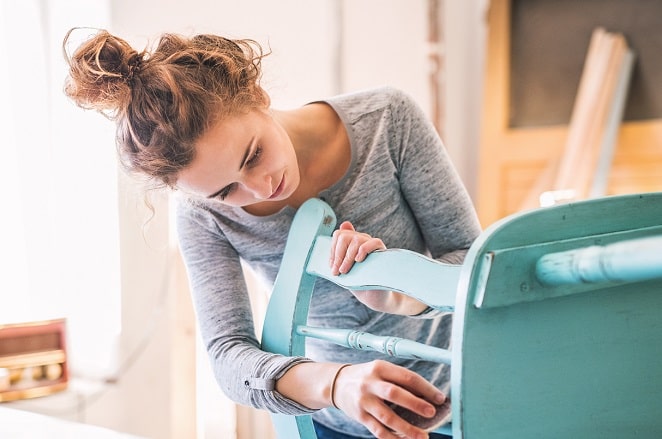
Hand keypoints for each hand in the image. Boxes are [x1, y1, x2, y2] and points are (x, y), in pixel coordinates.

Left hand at [329, 221, 427, 314]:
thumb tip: (331, 238)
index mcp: (352, 243)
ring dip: (347, 257)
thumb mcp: (344, 268)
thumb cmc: (359, 282)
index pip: (339, 235)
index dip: (332, 250)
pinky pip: (374, 242)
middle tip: (337, 271)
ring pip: (357, 239)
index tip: (332, 266)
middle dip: (338, 255)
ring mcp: (372, 245)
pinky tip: (359, 260)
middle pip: (345, 236)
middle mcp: (362, 241)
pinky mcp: (383, 252)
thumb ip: (338, 254)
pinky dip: (364, 249)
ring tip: (345, 271)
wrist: (374, 296)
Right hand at [332, 360, 446, 438]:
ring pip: (387, 416)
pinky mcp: (359, 416)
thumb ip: (400, 380)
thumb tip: (427, 396)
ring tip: (423, 436)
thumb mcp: (381, 370)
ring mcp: (364, 401)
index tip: (440, 398)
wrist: (336, 384)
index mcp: (380, 368)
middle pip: (395, 394)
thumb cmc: (367, 377)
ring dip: (407, 428)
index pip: (407, 376)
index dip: (425, 388)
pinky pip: (378, 430)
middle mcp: (370, 383)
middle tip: (432, 413)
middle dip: (415, 404)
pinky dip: (393, 438)